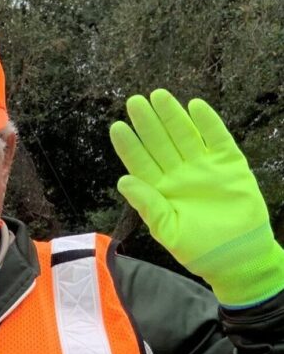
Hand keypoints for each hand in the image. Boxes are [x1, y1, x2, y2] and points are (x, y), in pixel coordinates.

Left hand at [110, 89, 283, 304]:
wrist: (237, 257)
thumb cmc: (199, 250)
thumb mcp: (167, 230)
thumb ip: (147, 204)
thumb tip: (123, 180)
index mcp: (162, 191)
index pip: (141, 163)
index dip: (130, 146)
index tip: (117, 127)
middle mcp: (180, 175)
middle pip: (160, 143)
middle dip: (148, 123)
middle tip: (134, 102)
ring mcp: (204, 167)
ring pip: (185, 135)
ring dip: (172, 116)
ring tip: (158, 96)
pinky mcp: (229, 164)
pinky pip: (217, 138)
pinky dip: (207, 123)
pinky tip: (194, 107)